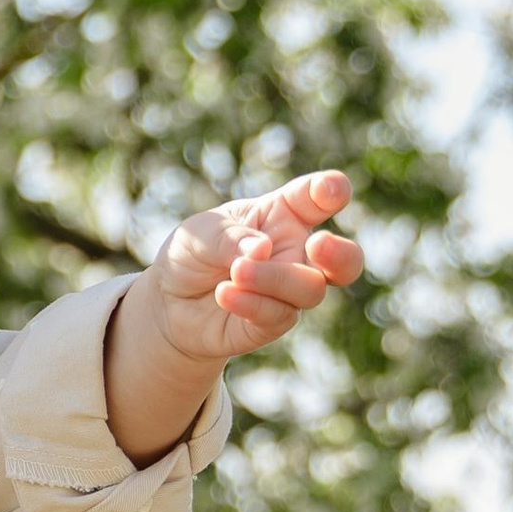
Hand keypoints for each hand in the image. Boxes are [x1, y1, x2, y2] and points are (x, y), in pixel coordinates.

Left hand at [150, 170, 363, 364]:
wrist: (167, 303)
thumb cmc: (193, 254)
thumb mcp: (201, 233)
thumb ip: (230, 237)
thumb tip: (262, 249)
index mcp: (284, 215)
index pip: (315, 199)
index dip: (330, 190)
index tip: (331, 188)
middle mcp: (296, 253)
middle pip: (345, 260)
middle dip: (341, 254)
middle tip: (319, 244)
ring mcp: (289, 291)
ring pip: (309, 289)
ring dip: (273, 278)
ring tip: (236, 272)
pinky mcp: (273, 323)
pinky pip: (278, 316)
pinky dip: (251, 303)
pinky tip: (224, 294)